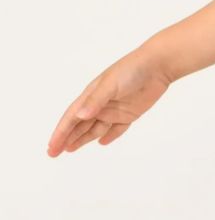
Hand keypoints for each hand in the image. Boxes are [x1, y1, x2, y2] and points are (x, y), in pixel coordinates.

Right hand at [46, 47, 172, 156]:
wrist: (157, 66)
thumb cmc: (131, 70)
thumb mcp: (111, 85)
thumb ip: (96, 101)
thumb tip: (80, 116)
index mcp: (91, 95)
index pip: (71, 117)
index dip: (60, 132)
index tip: (51, 146)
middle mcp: (100, 104)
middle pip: (79, 126)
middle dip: (66, 139)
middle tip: (54, 153)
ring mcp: (114, 110)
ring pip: (95, 129)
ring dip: (83, 139)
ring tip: (70, 149)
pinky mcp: (129, 114)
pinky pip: (117, 129)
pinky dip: (109, 136)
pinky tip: (102, 143)